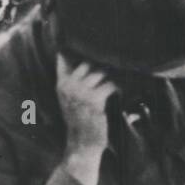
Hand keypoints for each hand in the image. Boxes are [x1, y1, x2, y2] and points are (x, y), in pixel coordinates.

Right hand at [56, 55, 116, 184]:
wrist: (82, 144)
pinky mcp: (94, 102)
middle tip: (117, 63)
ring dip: (114, 74)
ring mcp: (80, 94)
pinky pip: (110, 85)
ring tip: (123, 75)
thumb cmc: (80, 119)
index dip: (74, 47)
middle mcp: (68, 87)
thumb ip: (75, 79)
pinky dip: (119, 86)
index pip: (63, 57)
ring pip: (101, 72)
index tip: (91, 41)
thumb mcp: (71, 98)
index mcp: (61, 84)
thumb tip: (90, 61)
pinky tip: (122, 90)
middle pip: (88, 62)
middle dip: (103, 62)